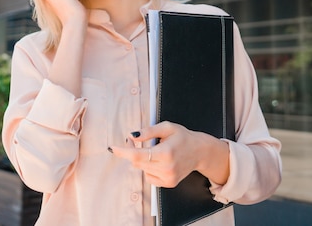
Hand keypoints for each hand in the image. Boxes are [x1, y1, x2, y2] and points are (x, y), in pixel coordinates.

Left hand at [109, 121, 229, 187]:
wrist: (200, 152)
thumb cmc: (183, 137)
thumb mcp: (167, 127)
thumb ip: (148, 131)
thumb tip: (131, 136)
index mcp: (166, 153)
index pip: (138, 155)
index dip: (123, 152)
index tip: (112, 148)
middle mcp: (166, 168)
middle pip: (137, 162)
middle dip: (131, 151)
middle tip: (135, 140)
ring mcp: (168, 178)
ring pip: (142, 169)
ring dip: (141, 159)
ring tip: (154, 150)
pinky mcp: (168, 183)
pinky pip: (148, 176)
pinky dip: (148, 168)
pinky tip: (159, 161)